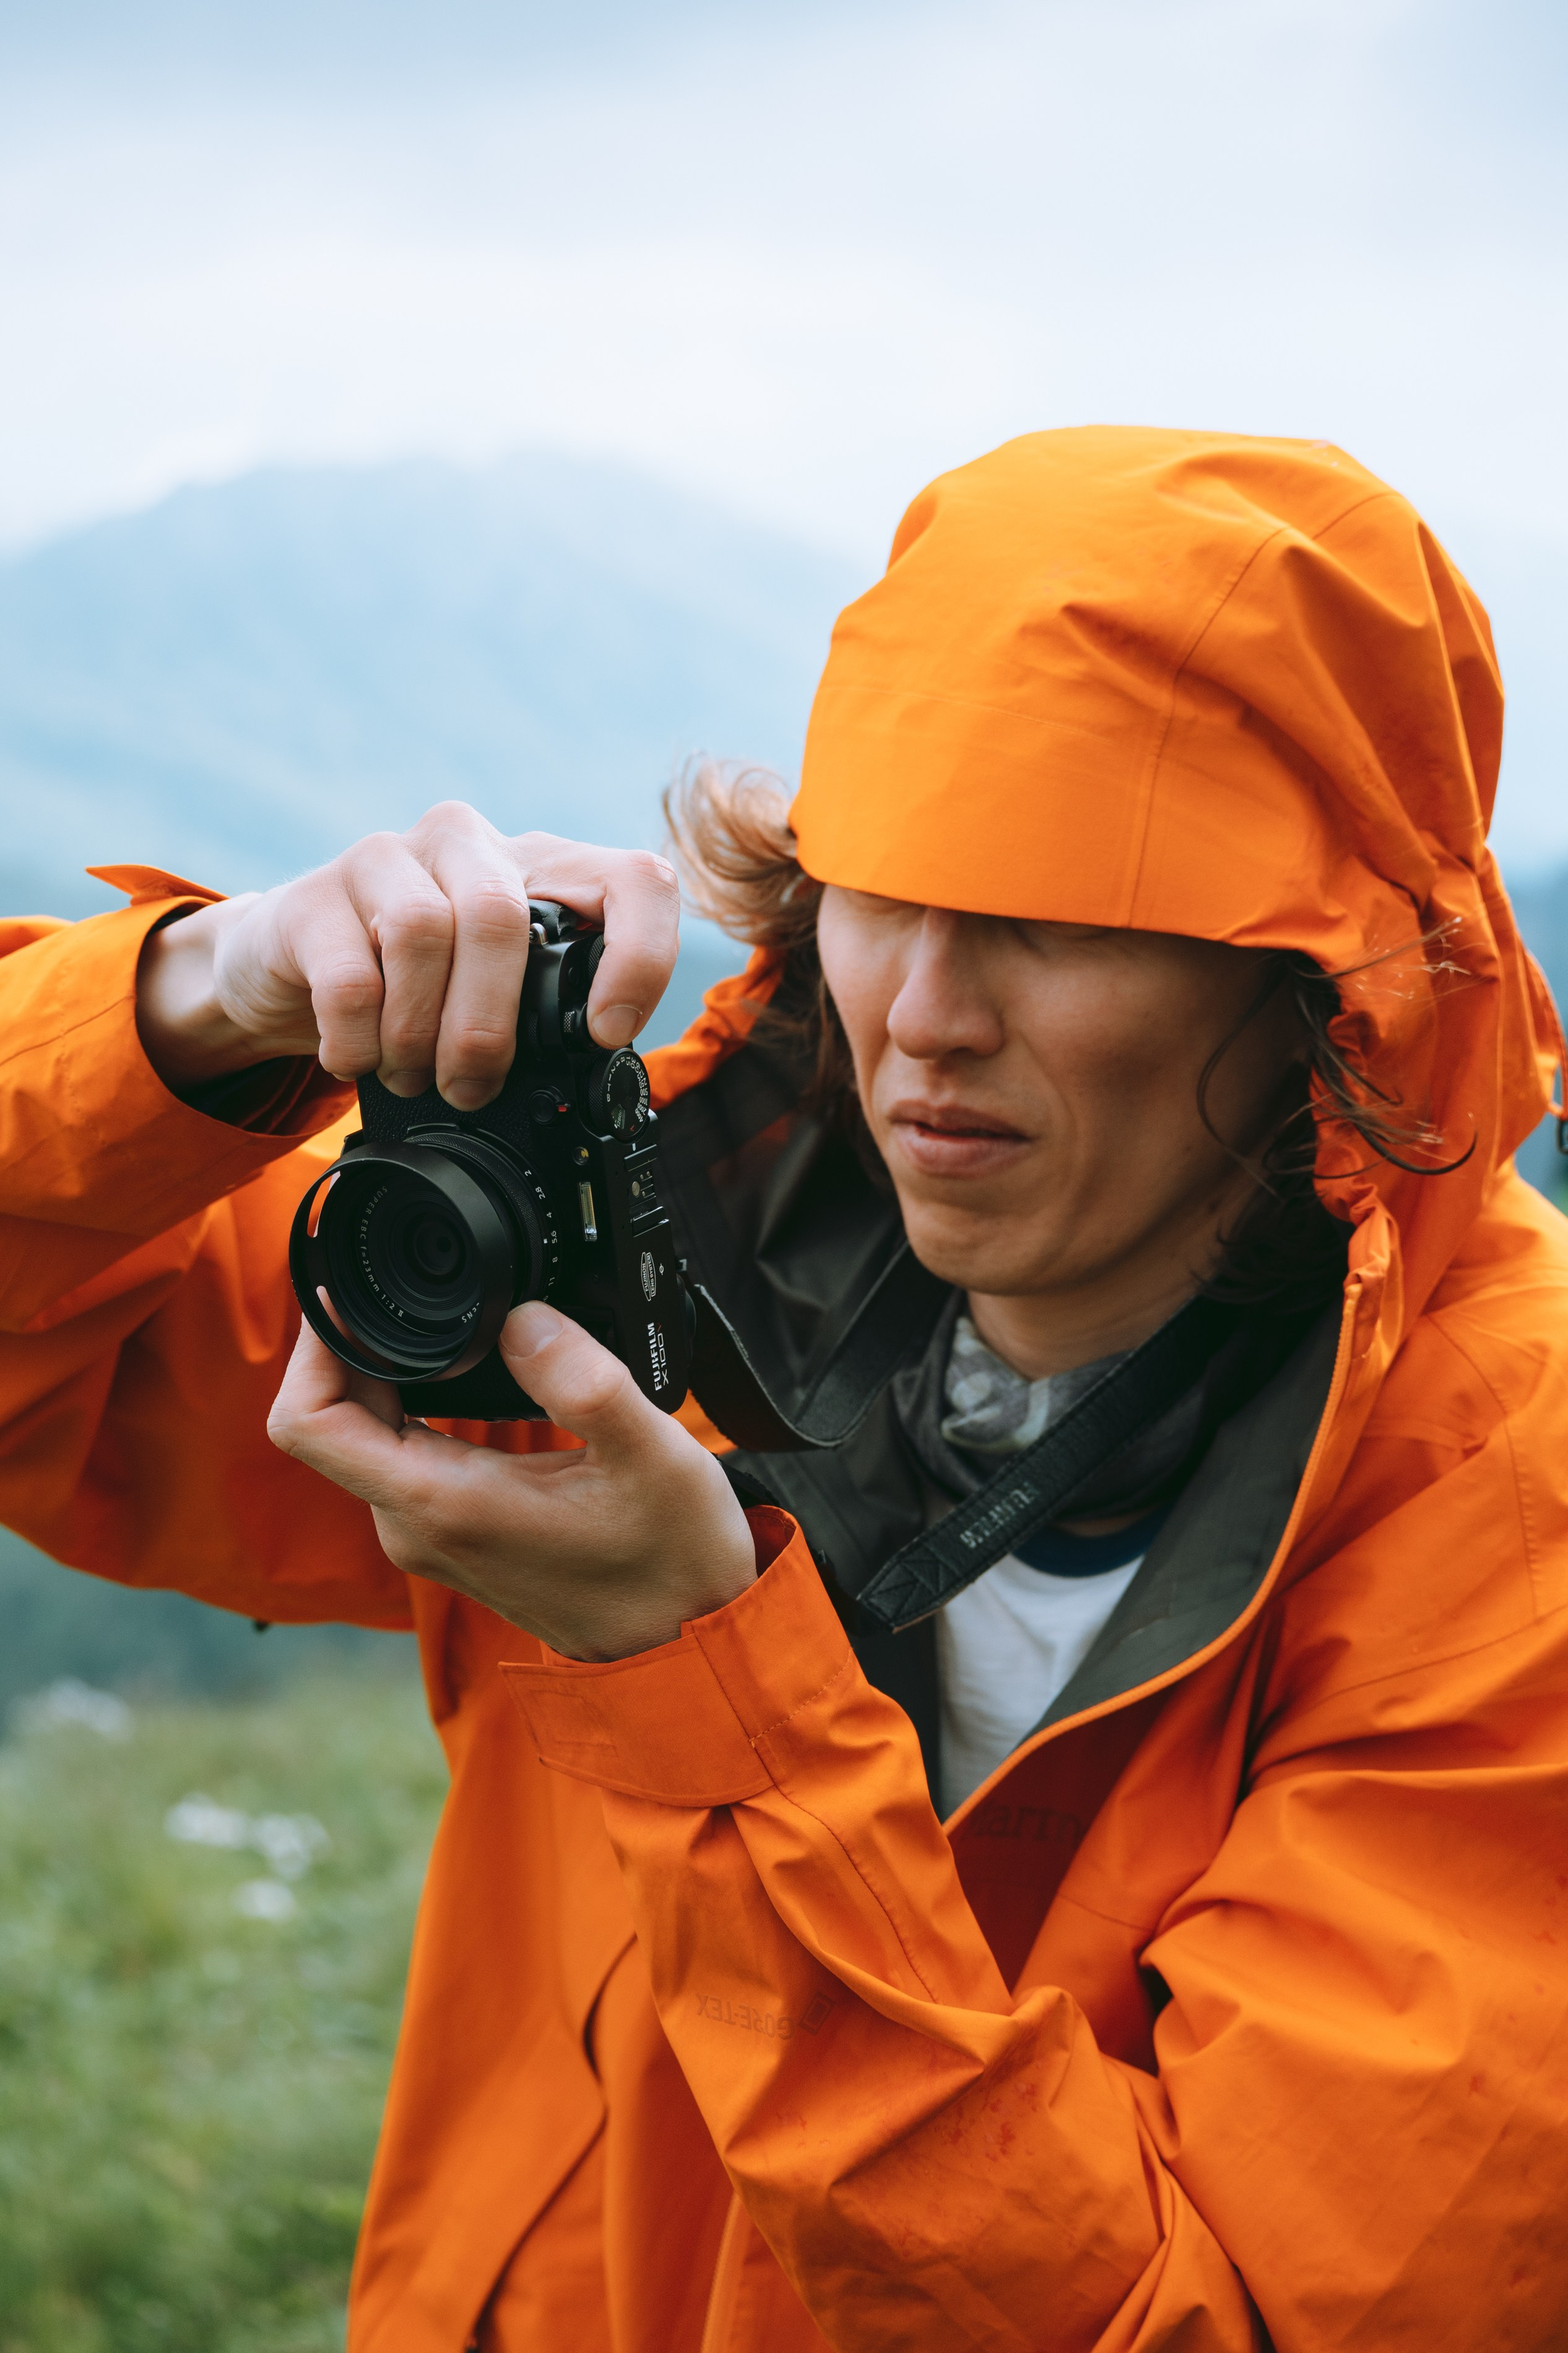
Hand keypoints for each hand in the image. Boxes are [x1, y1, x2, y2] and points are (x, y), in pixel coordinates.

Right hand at [135, 801, 680, 1104]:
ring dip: (419, 1034)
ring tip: (412, 1076)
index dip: (640, 956)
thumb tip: (591, 1072)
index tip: (608, 1033)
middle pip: (502, 918)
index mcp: (540, 867)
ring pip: (423, 934)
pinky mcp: (313, 895)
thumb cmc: (415, 983)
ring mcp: (387, 857)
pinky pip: (349, 976)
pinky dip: (359, 1040)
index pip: (633, 880)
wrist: (290, 963)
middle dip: (488, 1028)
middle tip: (473, 1088)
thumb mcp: (497, 990)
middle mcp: (469, 844)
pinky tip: (358, 1061)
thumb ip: (546, 1010)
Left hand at [266, 1304, 758, 1659]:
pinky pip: (398, 1454)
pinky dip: (408, 1402)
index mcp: (440, 1502)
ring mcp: (428, 1532)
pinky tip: (456, 1367)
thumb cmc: (670, 1558)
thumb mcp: (650, 1454)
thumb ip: (583, 1380)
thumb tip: (522, 1317)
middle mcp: (413, 1524)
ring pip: (363, 1435)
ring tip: (431, 1314)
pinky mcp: (451, 1531)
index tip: (349, 1292)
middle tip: (398, 1284)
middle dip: (348, 1346)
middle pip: (329, 1419)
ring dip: (381, 1372)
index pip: (308, 1423)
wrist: (682, 1641)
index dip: (313, 1346)